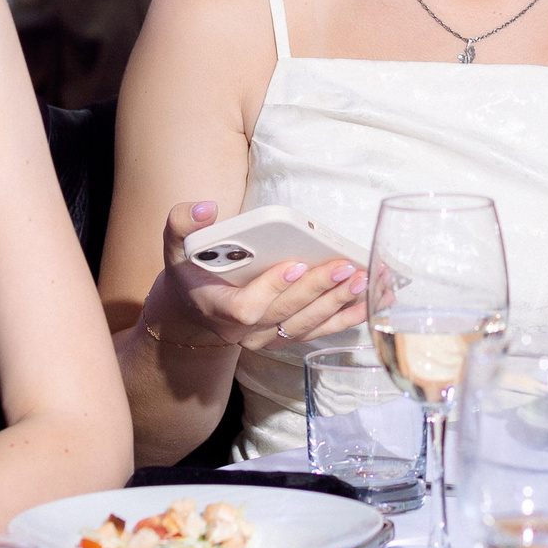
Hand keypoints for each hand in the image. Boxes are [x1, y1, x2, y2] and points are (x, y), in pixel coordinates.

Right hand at [147, 201, 365, 348]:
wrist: (195, 309)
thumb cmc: (191, 272)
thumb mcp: (175, 247)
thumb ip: (182, 224)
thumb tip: (206, 208)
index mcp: (217, 307)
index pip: (247, 307)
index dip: (273, 288)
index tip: (296, 264)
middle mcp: (243, 331)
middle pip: (287, 315)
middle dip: (319, 290)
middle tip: (345, 267)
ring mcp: (266, 339)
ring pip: (307, 326)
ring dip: (339, 304)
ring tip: (364, 280)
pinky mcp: (285, 338)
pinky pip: (319, 330)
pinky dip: (347, 316)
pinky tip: (371, 299)